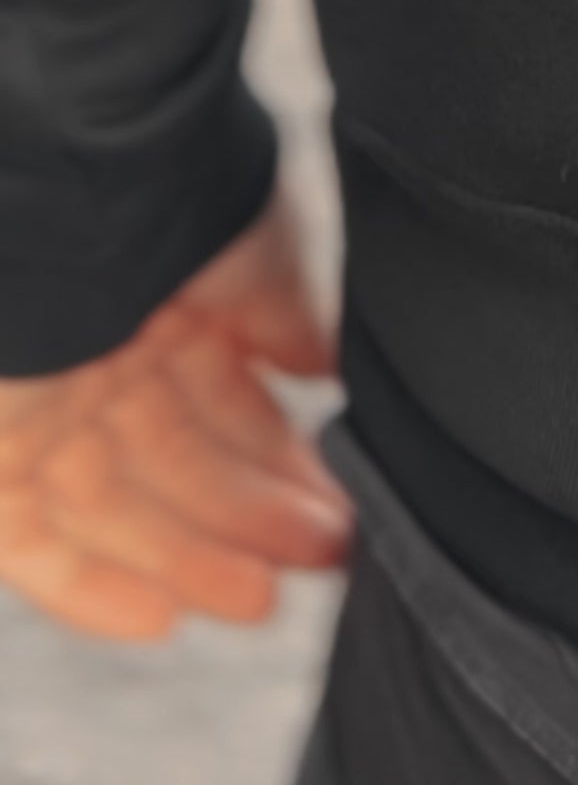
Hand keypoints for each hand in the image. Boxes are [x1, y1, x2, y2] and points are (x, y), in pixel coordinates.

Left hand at [0, 194, 353, 640]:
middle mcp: (109, 358)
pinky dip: (86, 588)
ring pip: (116, 512)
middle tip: (326, 558)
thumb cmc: (178, 190)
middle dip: (253, 519)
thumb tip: (329, 371)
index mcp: (172, 305)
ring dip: (191, 561)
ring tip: (263, 600)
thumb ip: (291, 318)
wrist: (81, 165)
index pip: (229, 409)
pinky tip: (159, 619)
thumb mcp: (262, 251)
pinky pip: (29, 539)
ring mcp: (48, 405)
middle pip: (180, 467)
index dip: (284, 465)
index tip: (341, 511)